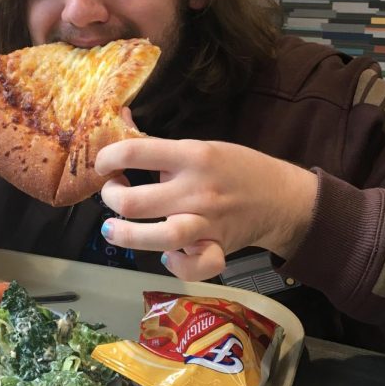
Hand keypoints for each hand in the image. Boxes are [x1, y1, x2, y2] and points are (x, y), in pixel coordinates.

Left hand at [95, 137, 317, 280]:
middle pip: (135, 202)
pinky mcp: (218, 249)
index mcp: (191, 156)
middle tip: (113, 194)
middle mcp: (196, 190)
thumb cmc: (235, 167)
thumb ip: (160, 145)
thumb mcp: (200, 145)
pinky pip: (193, 267)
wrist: (280, 196)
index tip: (103, 165)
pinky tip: (166, 255)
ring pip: (159, 238)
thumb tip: (122, 118)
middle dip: (111, 199)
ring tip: (112, 229)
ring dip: (126, 236)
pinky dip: (176, 265)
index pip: (134, 152)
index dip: (107, 158)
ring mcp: (207, 223)